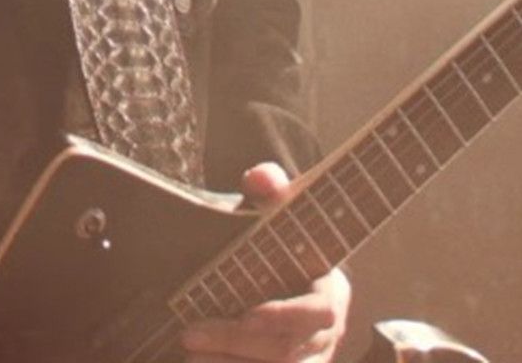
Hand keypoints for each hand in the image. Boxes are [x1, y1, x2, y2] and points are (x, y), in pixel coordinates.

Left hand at [178, 162, 351, 362]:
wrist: (277, 270)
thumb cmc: (276, 238)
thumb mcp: (274, 208)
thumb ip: (270, 186)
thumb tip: (259, 177)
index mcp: (331, 290)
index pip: (320, 311)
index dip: (286, 316)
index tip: (248, 314)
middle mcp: (326, 334)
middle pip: (288, 352)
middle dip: (236, 343)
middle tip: (190, 333)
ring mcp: (312, 361)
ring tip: (190, 354)